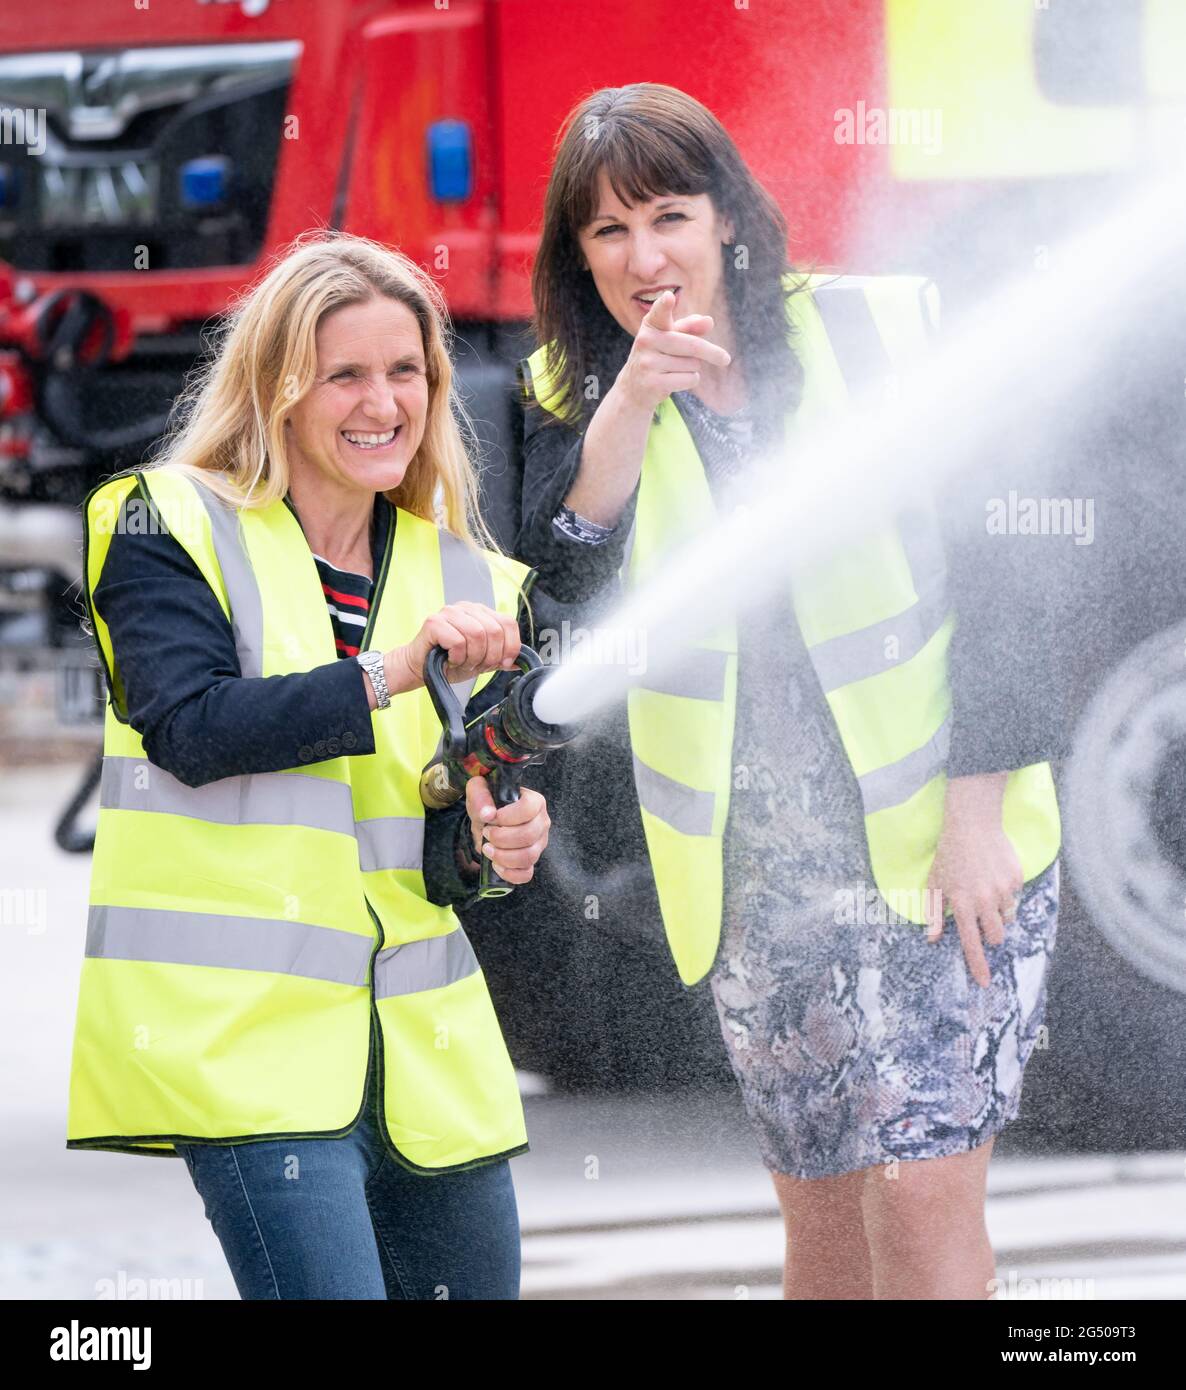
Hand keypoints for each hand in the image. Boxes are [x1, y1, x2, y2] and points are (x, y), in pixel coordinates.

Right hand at [384, 602, 520, 697]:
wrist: (420, 668)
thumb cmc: (448, 662)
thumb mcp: (482, 661)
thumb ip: (500, 658)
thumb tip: (521, 661)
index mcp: (481, 612)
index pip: (508, 622)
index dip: (510, 646)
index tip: (502, 662)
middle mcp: (466, 608)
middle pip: (494, 630)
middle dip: (490, 656)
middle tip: (477, 665)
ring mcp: (449, 612)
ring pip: (477, 635)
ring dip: (473, 658)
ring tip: (463, 662)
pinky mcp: (434, 622)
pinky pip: (458, 641)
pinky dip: (458, 657)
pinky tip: (450, 659)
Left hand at [465, 777, 549, 884]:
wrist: (487, 821)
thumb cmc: (488, 803)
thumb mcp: (479, 791)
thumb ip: (481, 796)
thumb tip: (487, 813)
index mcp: (535, 802)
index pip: (528, 809)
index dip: (507, 816)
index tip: (490, 818)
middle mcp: (542, 823)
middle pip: (528, 836)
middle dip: (501, 838)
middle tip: (486, 833)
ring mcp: (539, 844)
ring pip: (528, 857)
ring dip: (502, 856)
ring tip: (488, 848)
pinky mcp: (532, 861)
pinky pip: (526, 874)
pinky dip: (509, 873)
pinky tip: (496, 865)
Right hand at [613, 289, 732, 414]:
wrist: (634, 388)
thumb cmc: (658, 356)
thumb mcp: (671, 338)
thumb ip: (690, 327)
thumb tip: (709, 321)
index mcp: (651, 325)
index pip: (659, 313)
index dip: (664, 305)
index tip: (669, 297)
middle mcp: (646, 341)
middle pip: (692, 345)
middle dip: (712, 353)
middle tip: (726, 359)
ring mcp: (647, 362)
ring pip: (692, 364)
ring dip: (693, 368)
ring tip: (675, 369)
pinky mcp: (652, 383)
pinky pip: (689, 379)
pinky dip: (690, 380)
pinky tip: (675, 380)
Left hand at [923, 772, 1023, 987]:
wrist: (972, 824)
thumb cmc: (949, 855)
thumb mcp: (934, 883)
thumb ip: (933, 912)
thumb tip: (932, 938)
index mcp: (961, 904)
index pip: (970, 942)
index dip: (977, 965)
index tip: (983, 982)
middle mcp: (984, 900)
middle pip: (996, 936)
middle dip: (990, 934)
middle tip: (981, 916)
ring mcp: (1003, 889)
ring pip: (1006, 916)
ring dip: (998, 912)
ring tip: (985, 889)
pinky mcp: (1016, 878)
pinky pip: (1014, 895)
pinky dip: (1005, 890)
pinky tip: (994, 873)